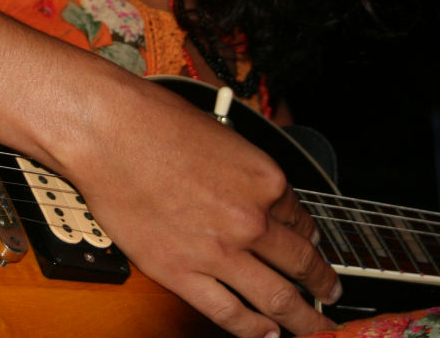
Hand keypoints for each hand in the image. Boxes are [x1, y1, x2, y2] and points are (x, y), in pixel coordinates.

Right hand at [49, 75, 340, 337]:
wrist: (109, 133)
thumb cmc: (154, 123)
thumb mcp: (223, 138)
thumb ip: (244, 174)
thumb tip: (255, 195)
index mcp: (265, 181)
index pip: (301, 220)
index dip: (310, 239)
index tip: (313, 249)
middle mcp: (251, 220)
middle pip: (300, 264)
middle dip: (321, 284)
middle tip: (330, 294)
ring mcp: (219, 252)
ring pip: (276, 299)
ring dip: (302, 319)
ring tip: (314, 328)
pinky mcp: (182, 274)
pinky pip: (229, 313)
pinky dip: (253, 330)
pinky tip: (266, 334)